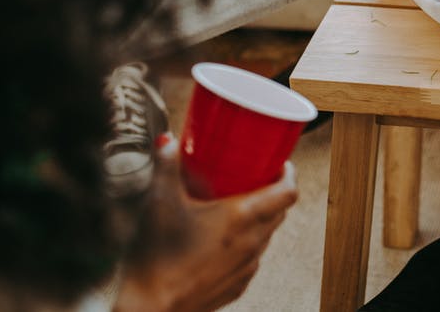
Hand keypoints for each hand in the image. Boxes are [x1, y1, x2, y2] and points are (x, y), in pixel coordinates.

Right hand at [114, 138, 297, 311]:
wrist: (151, 306)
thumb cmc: (157, 257)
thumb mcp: (160, 203)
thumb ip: (166, 167)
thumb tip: (169, 143)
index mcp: (242, 218)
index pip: (287, 192)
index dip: (288, 174)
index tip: (279, 164)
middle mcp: (252, 242)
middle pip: (279, 211)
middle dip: (273, 192)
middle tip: (255, 179)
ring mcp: (247, 266)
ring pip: (267, 234)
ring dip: (260, 218)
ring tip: (237, 206)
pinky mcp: (238, 284)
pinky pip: (252, 257)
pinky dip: (246, 243)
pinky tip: (222, 239)